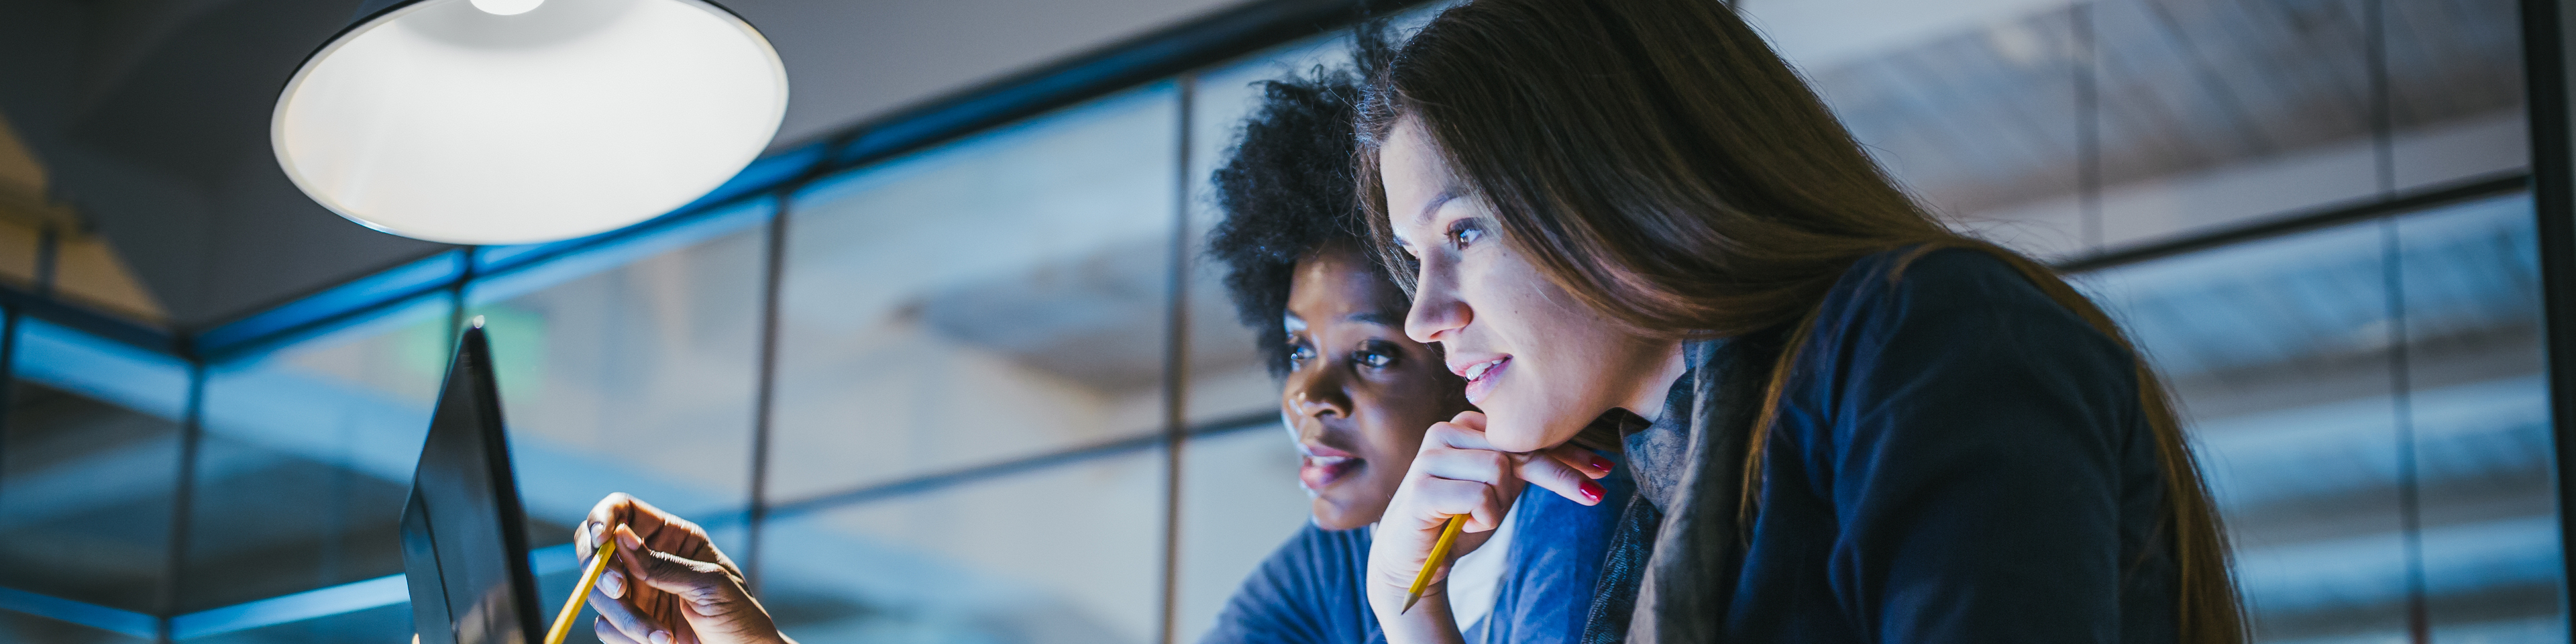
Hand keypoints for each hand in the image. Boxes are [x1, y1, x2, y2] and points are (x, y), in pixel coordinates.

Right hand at [578, 493, 792, 643]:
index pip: (623, 510)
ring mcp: (635, 593)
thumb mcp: (709, 585)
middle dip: (600, 570)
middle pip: (595, 550)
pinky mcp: (629, 625)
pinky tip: (660, 643)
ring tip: (663, 638)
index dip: (603, 517)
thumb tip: (620, 537)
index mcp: (672, 537)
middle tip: (619, 590)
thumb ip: (663, 564)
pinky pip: (605, 627)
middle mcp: (647, 560)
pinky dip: (626, 638)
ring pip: (598, 593)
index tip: (602, 538)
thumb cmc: (739, 617)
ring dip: (624, 616)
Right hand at [1363, 412, 1610, 643]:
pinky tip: (1464, 525)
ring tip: (1478, 518)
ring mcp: (1428, 459)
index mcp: (1463, 427)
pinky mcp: (1420, 489)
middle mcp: (1443, 433)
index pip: (1523, 432)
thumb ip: (1524, 466)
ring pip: (1499, 469)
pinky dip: (1484, 518)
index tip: (1603, 469)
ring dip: (1499, 504)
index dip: (1566, 452)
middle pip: (1518, 446)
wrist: (1411, 562)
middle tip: (1587, 496)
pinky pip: (1479, 496)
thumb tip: (1585, 459)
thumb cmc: (1457, 522)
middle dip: (1554, 476)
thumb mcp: (1499, 490)